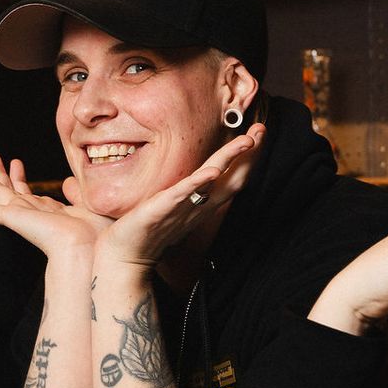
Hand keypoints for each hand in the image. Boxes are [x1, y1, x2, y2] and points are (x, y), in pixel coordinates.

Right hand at [0, 153, 110, 260]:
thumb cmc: (93, 235)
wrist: (84, 249)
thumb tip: (68, 181)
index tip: (15, 163)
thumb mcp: (87, 206)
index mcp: (47, 210)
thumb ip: (76, 193)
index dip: (19, 177)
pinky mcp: (12, 218)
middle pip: (9, 187)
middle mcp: (31, 211)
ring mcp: (20, 214)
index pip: (28, 191)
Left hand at [94, 124, 264, 271]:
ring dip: (231, 159)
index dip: (248, 156)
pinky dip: (199, 183)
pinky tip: (212, 172)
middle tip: (261, 128)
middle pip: (232, 177)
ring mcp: (183, 208)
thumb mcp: (174, 206)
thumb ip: (188, 191)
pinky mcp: (162, 210)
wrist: (125, 258)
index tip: (258, 133)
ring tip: (246, 141)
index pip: (232, 177)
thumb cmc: (148, 231)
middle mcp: (198, 205)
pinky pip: (183, 195)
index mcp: (202, 203)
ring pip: (214, 181)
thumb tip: (196, 174)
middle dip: (249, 153)